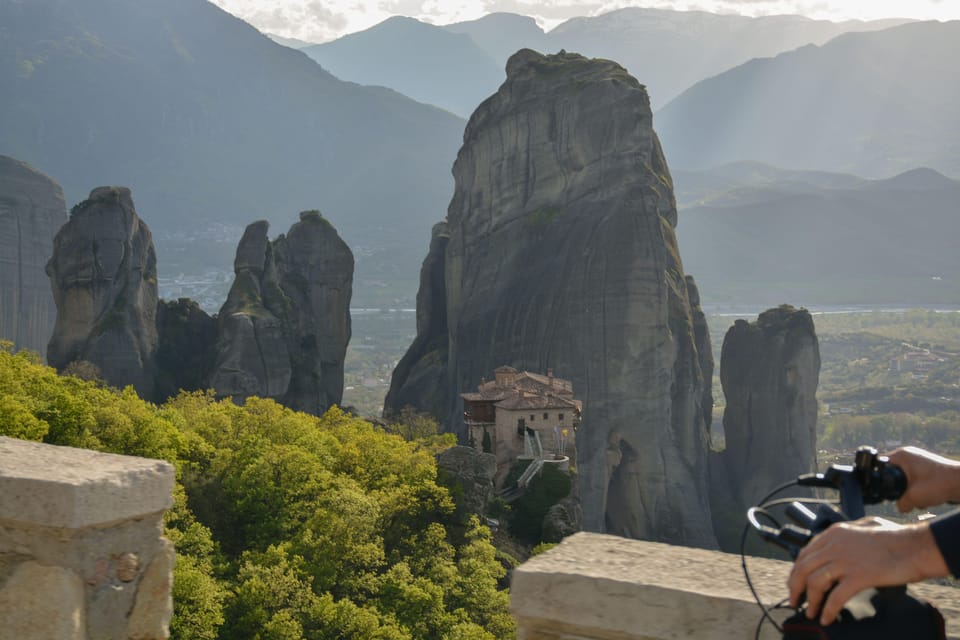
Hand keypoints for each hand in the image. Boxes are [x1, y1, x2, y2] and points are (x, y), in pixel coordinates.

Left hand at [787, 517, 945, 625]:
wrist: (917, 546)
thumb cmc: (896, 537)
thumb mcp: (864, 526)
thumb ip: (847, 533)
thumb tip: (836, 541)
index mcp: (834, 533)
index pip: (805, 553)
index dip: (797, 571)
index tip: (796, 583)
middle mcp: (835, 545)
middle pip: (804, 568)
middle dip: (795, 587)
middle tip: (795, 601)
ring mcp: (846, 560)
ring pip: (815, 583)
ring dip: (810, 601)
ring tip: (810, 612)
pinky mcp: (859, 576)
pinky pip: (836, 597)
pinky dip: (828, 610)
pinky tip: (827, 618)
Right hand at [888, 446, 959, 511]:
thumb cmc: (940, 484)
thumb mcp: (913, 498)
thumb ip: (901, 504)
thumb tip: (900, 507)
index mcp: (901, 456)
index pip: (880, 466)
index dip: (882, 480)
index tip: (888, 492)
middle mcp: (908, 455)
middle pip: (893, 474)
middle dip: (900, 489)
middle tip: (909, 496)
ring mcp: (918, 461)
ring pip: (905, 479)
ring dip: (911, 491)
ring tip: (922, 498)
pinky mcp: (926, 468)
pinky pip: (914, 480)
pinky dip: (919, 489)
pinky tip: (928, 497)